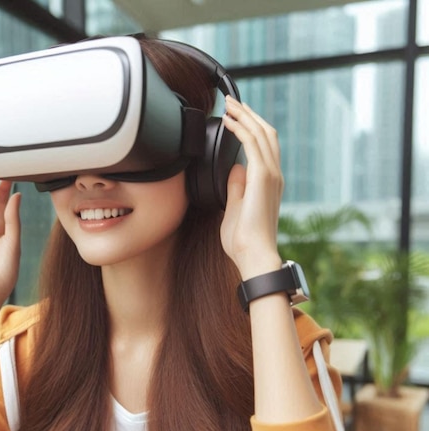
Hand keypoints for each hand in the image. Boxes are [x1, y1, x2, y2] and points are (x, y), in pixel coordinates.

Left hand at [219, 96, 283, 279]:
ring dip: (244, 115)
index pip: (263, 146)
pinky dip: (241, 128)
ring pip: (261, 133)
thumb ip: (236, 188)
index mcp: (269, 182)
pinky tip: (230, 121)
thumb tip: (234, 170)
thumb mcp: (235, 209)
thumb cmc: (243, 240)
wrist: (254, 254)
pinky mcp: (263, 177)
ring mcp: (271, 175)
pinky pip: (253, 144)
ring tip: (229, 104)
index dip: (251, 127)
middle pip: (265, 133)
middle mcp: (274, 175)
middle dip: (248, 114)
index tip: (236, 117)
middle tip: (231, 102)